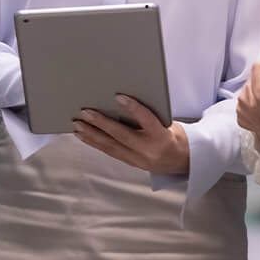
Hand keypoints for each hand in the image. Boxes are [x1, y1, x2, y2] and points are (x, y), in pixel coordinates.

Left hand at [73, 94, 188, 174]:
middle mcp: (149, 150)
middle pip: (122, 135)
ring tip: (77, 125)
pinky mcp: (131, 163)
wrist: (182, 161)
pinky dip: (95, 142)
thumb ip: (148, 115)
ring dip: (92, 135)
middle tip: (85, 112)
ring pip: (111, 146)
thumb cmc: (173, 135)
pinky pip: (110, 152)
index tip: (118, 96)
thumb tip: (122, 101)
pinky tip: (84, 136)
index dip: (133, 107)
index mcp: (162, 136)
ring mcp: (138, 159)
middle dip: (101, 123)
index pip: (147, 119)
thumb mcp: (168, 122)